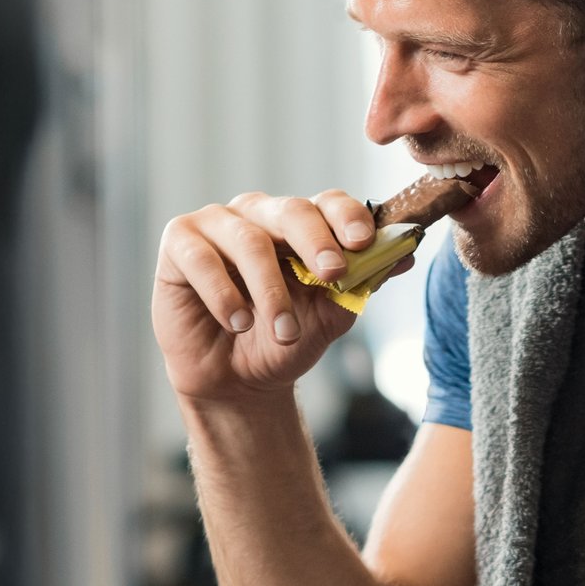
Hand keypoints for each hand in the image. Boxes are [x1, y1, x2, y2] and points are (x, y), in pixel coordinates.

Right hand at [153, 191, 401, 406]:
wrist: (236, 382)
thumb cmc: (281, 341)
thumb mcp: (329, 318)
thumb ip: (362, 285)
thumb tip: (406, 254)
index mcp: (299, 225)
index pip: (326, 202)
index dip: (347, 217)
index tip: (363, 243)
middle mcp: (258, 215)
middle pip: (291, 210)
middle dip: (316, 242)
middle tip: (333, 275)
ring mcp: (216, 225)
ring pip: (249, 240)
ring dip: (271, 290)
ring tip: (283, 332)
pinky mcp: (178, 244)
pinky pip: (201, 257)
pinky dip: (223, 293)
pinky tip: (237, 321)